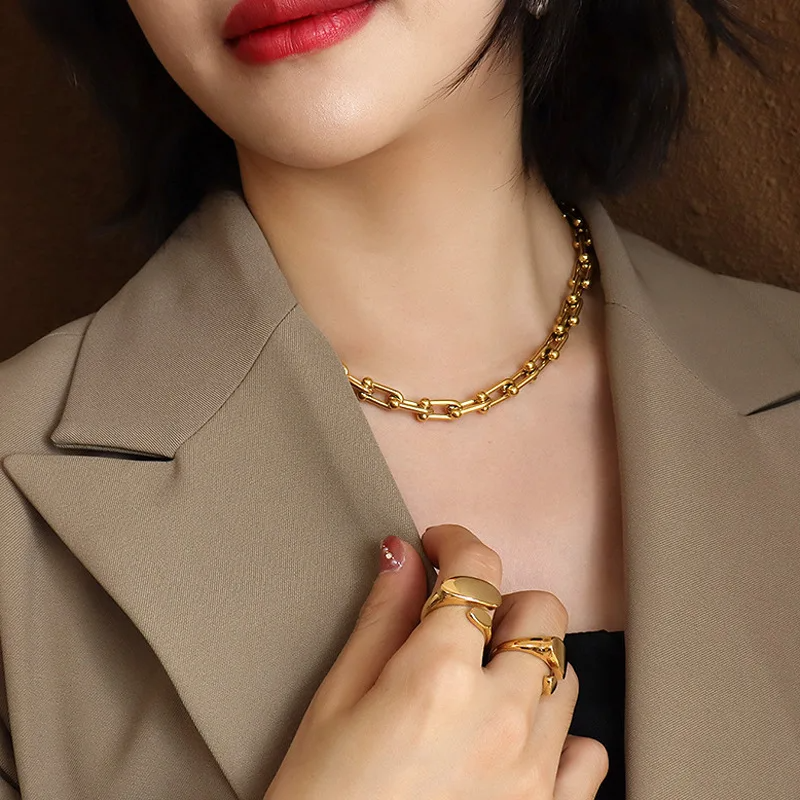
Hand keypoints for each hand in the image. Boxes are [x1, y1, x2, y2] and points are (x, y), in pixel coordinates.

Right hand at [264, 523, 608, 799]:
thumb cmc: (322, 799)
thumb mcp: (336, 700)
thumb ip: (381, 619)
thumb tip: (402, 557)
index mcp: (438, 676)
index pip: (477, 570)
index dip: (457, 542)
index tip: (442, 545)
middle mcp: (500, 716)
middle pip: (541, 612)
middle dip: (502, 601)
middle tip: (463, 620)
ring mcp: (533, 770)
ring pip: (564, 676)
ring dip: (527, 664)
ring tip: (481, 684)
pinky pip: (587, 753)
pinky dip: (560, 736)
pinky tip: (517, 740)